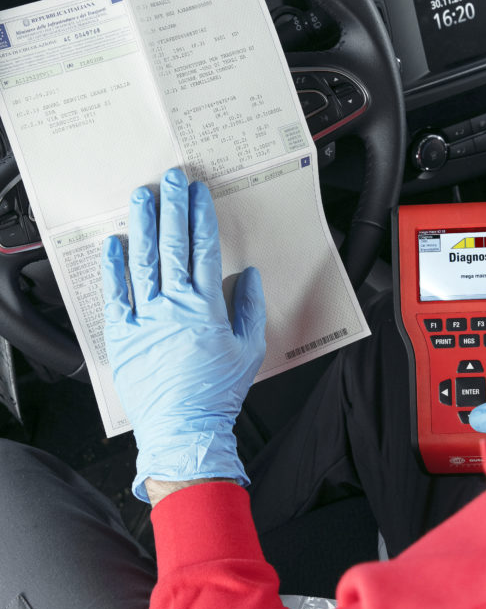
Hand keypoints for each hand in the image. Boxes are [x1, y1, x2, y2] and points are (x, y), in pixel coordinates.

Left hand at [101, 167, 265, 501]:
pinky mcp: (123, 335)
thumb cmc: (216, 395)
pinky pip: (116, 294)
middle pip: (172, 244)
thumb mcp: (248, 350)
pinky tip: (114, 244)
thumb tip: (247, 277)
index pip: (202, 248)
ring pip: (142, 261)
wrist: (184, 430)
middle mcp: (173, 305)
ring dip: (143, 225)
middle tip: (172, 178)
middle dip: (173, 206)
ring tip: (142, 197)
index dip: (201, 216)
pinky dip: (114, 268)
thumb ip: (248, 309)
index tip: (200, 193)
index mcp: (205, 306)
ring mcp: (144, 318)